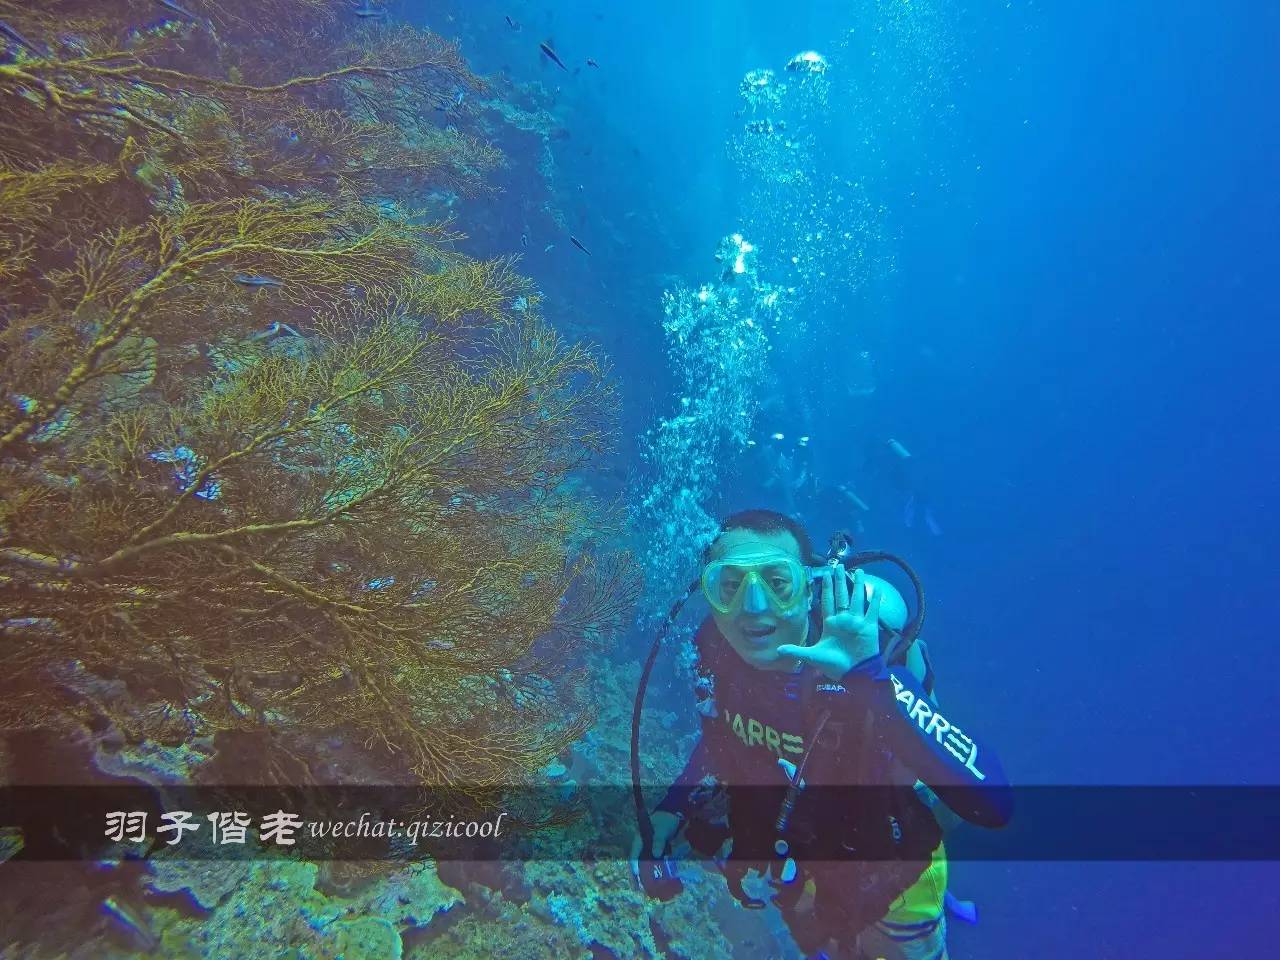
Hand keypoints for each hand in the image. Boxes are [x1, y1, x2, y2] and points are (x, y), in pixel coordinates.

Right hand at [628, 811, 681, 885]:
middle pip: (638, 862)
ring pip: (646, 864)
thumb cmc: (664, 820)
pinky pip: (654, 863)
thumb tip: (656, 855)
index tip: (635, 878)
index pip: (634, 856)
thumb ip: (659, 841)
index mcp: (639, 840)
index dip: (634, 867)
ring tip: (647, 887)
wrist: (673, 815)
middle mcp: (642, 846)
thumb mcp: (662, 830)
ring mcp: (649, 849)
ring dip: (646, 874)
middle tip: (637, 888)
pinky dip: (655, 870)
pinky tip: (659, 879)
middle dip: (638, 875)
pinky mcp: (657, 851)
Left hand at [777, 566, 882, 680]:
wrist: (853, 674)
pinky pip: (872, 611)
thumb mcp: (812, 656)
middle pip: (842, 596)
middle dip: (840, 581)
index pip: (828, 601)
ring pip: (857, 599)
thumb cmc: (834, 665)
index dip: (827, 588)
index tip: (825, 574)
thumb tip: (778, 650)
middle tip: (839, 566)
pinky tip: (877, 588)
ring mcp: (857, 622)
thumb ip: (796, 651)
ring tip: (859, 571)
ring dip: (858, 585)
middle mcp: (844, 620)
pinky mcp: (869, 627)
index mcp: (831, 623)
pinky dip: (875, 600)